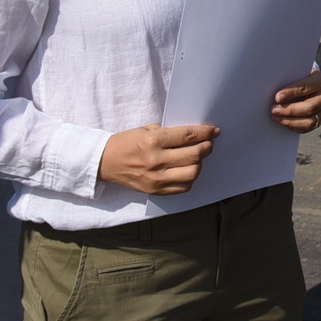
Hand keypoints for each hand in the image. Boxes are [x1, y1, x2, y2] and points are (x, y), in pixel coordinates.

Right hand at [98, 123, 217, 194]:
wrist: (106, 162)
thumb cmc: (127, 142)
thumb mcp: (146, 130)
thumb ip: (169, 133)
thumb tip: (194, 134)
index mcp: (153, 141)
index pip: (188, 136)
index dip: (206, 132)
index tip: (215, 131)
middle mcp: (156, 160)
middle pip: (195, 155)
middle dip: (207, 147)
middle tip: (208, 144)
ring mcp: (156, 178)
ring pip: (192, 173)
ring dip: (199, 164)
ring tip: (196, 158)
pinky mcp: (155, 190)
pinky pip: (183, 187)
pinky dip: (189, 178)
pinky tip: (186, 170)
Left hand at [271, 71, 320, 132]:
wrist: (307, 85)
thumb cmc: (298, 77)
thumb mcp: (296, 75)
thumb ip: (289, 81)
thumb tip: (276, 94)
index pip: (306, 87)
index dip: (291, 92)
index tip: (277, 97)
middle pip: (310, 107)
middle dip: (290, 110)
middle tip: (274, 109)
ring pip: (310, 121)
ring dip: (290, 121)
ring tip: (276, 117)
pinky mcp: (319, 120)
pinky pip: (307, 128)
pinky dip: (292, 127)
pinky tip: (282, 121)